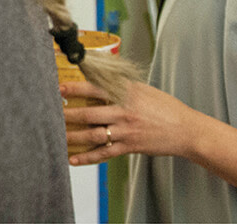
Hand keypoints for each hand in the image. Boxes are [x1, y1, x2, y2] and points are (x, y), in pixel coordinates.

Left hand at [61, 80, 204, 165]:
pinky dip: (87, 157)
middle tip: (50, 114)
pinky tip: (74, 159)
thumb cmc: (165, 108)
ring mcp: (126, 130)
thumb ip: (122, 86)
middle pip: (89, 113)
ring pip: (92, 134)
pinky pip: (104, 153)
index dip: (75, 88)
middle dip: (67, 114)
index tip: (59, 88)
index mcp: (127, 93)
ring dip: (72, 136)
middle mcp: (124, 111)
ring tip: (57, 136)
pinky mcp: (130, 146)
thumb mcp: (144, 90)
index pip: (95, 88)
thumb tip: (101, 78)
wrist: (186, 130)